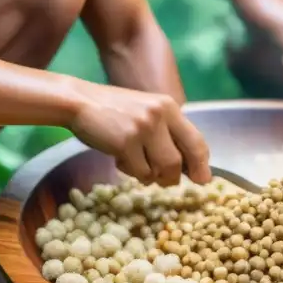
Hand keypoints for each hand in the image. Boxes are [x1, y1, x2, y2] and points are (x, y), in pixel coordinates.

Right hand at [69, 85, 210, 185]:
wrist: (80, 101)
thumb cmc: (113, 111)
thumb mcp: (147, 113)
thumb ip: (166, 133)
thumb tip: (187, 167)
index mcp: (169, 107)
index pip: (196, 140)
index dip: (202, 164)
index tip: (203, 179)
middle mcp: (161, 115)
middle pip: (181, 160)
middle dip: (173, 177)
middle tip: (165, 181)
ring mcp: (144, 128)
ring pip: (163, 169)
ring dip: (152, 176)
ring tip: (137, 165)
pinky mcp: (126, 142)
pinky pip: (140, 172)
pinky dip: (132, 173)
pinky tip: (120, 159)